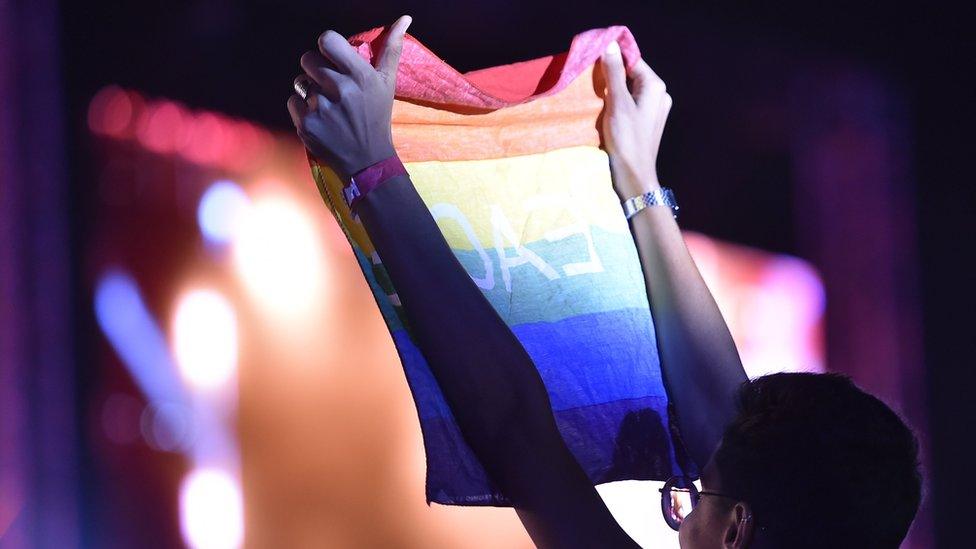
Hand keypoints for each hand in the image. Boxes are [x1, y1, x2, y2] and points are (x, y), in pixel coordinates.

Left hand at [287, 15, 411, 177]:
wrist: (368, 162)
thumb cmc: (377, 118)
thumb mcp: (387, 84)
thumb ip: (391, 49)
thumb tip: (404, 18)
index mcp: (361, 76)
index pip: (327, 40)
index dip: (326, 47)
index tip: (332, 58)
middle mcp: (342, 90)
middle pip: (308, 59)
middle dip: (316, 69)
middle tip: (330, 86)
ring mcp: (323, 108)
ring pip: (299, 82)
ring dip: (309, 90)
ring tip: (327, 105)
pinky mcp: (307, 125)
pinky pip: (292, 101)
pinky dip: (302, 109)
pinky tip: (319, 119)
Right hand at [600, 41, 671, 199]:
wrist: (635, 176)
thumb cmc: (627, 140)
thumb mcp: (617, 103)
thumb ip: (614, 73)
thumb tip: (610, 45)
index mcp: (655, 86)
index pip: (632, 60)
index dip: (612, 57)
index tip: (591, 59)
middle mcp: (659, 94)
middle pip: (631, 74)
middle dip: (611, 75)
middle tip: (589, 79)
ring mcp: (654, 109)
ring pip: (629, 89)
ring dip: (612, 90)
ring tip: (594, 95)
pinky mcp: (646, 122)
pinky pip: (630, 103)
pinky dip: (617, 103)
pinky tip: (603, 109)